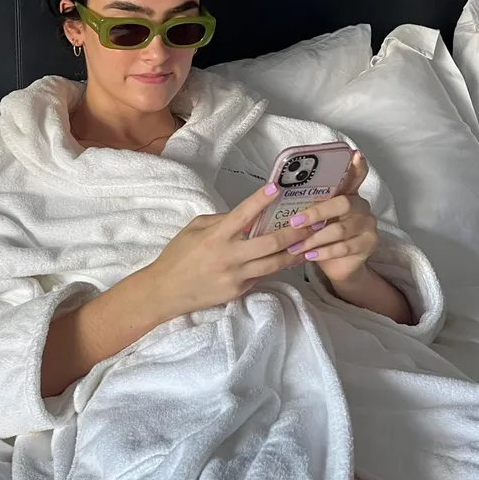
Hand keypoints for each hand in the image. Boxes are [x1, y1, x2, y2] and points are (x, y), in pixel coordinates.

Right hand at [148, 184, 316, 317]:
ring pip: (274, 263)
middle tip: (312, 222)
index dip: (260, 200)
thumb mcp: (194, 229)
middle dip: (294, 232)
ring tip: (312, 243)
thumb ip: (220, 220)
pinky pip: (261, 276)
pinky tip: (288, 259)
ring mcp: (236, 276)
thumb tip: (245, 216)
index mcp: (216, 236)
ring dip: (295, 253)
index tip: (276, 188)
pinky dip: (274, 266)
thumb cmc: (178, 255)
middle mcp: (229, 256)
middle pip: (270, 243)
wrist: (166, 291)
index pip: (243, 214)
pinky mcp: (239, 290)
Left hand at [284, 151, 378, 284]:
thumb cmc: (319, 235)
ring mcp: (368, 224)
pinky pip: (344, 247)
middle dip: (316, 213)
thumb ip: (305, 204)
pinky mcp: (368, 244)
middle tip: (294, 222)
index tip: (354, 154)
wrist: (337, 265)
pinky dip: (323, 252)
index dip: (356, 165)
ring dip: (314, 238)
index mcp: (347, 193)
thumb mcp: (312, 218)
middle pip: (343, 203)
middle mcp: (360, 205)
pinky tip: (308, 255)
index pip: (355, 175)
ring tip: (295, 246)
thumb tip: (274, 191)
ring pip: (340, 229)